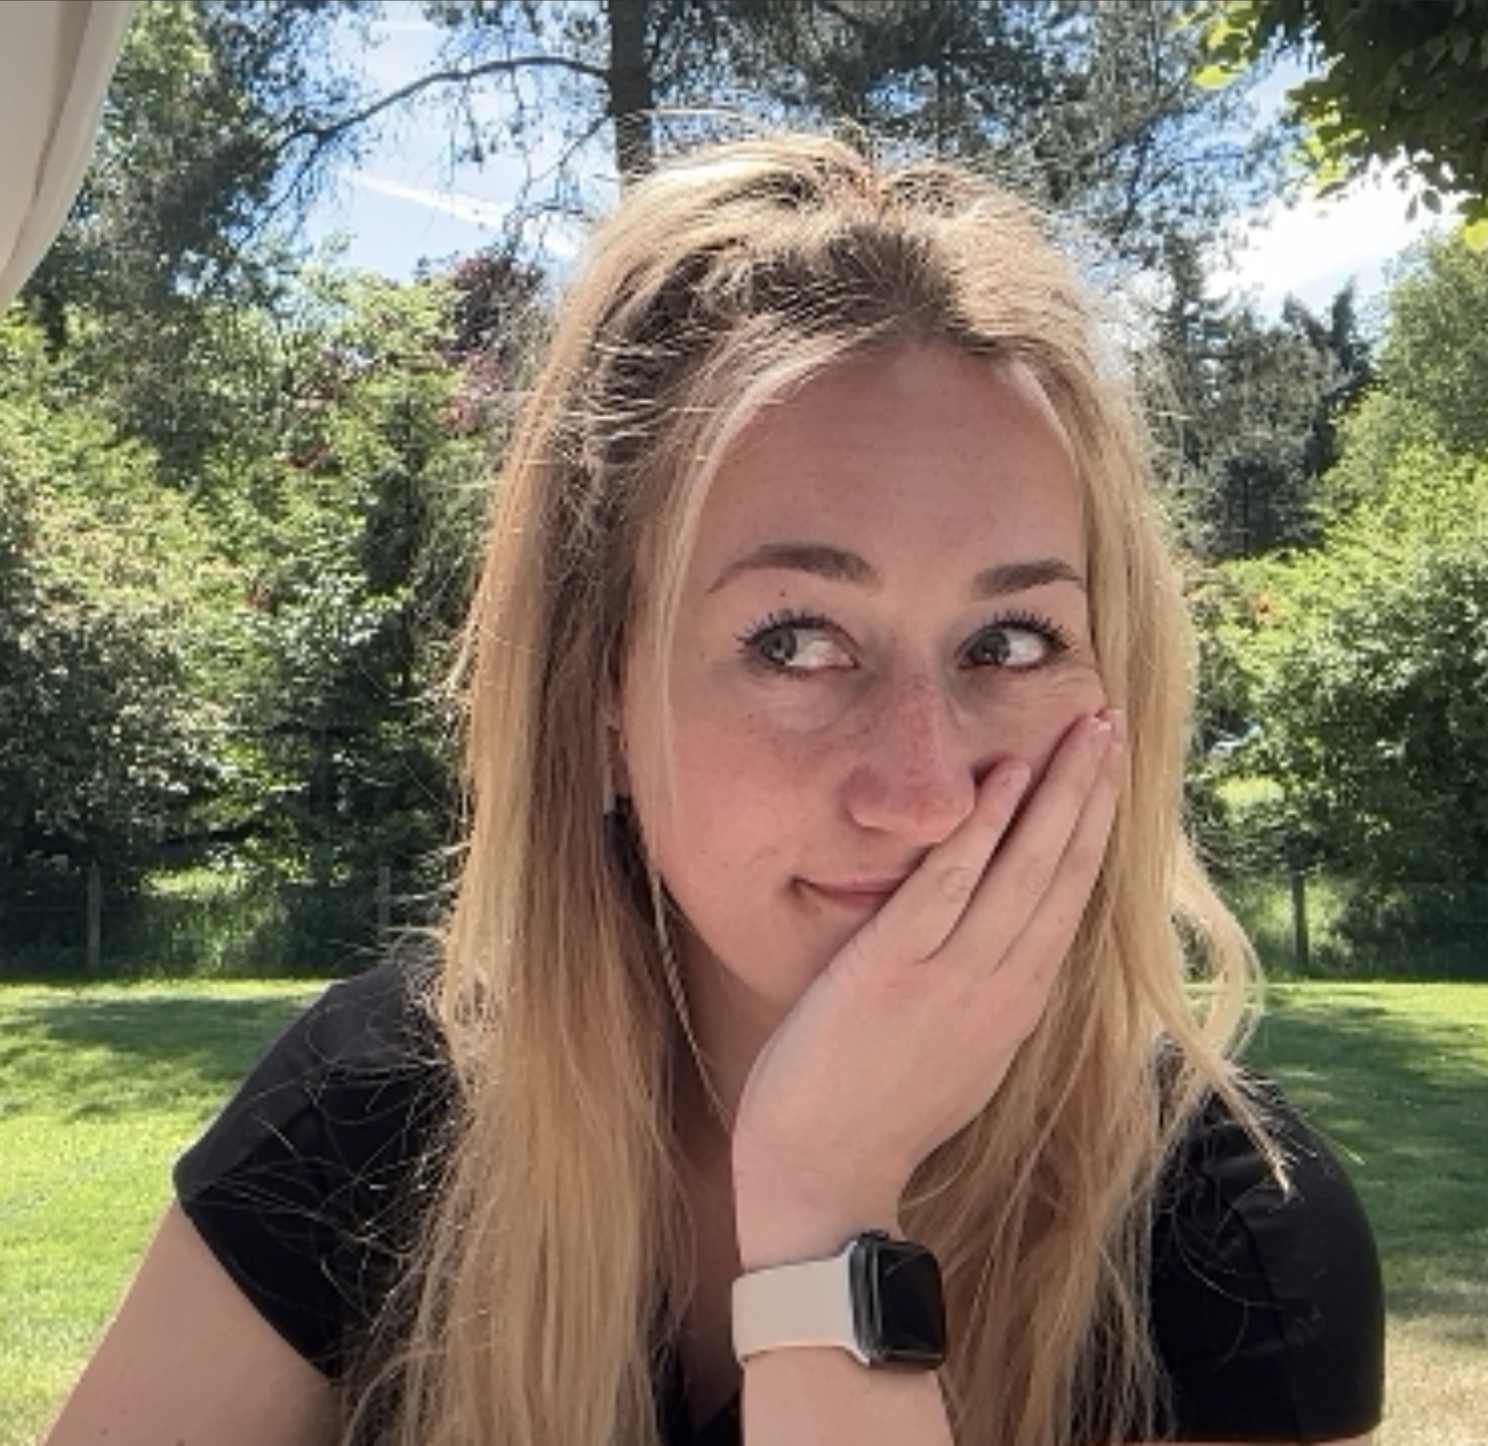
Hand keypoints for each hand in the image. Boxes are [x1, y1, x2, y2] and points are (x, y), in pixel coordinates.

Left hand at [731, 709, 1122, 1265]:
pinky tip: (1006, 776)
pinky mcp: (897, 968)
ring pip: (1026, 866)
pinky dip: (984, 828)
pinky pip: (950, 883)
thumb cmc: (879, 1112)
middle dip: (1092, 790)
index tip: (1107, 772)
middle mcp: (1003, 984)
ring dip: (1058, 790)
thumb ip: (981, 993)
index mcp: (1016, 1000)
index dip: (1094, 827)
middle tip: (1112, 722)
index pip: (1070, 895)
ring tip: (1084, 727)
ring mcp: (955, 976)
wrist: (825, 1175)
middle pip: (1065, 869)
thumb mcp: (958, 1051)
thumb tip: (998, 948)